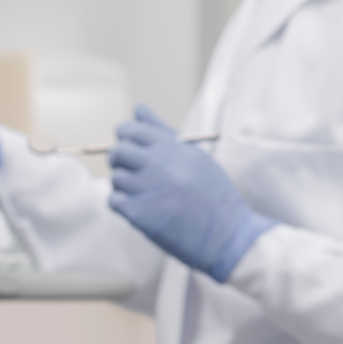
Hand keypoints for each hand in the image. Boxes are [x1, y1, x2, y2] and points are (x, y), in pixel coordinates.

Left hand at [108, 105, 275, 281]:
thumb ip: (164, 132)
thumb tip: (138, 109)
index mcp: (176, 149)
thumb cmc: (213, 195)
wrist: (227, 234)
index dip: (126, 137)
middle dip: (120, 160)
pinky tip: (143, 208)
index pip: (134, 130)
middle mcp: (161, 165)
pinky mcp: (140, 214)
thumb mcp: (195, 158)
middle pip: (119, 151)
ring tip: (147, 195)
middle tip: (135, 172)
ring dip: (125, 186)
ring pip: (116, 178)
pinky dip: (124, 204)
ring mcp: (149, 190)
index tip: (130, 145)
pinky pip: (115, 201)